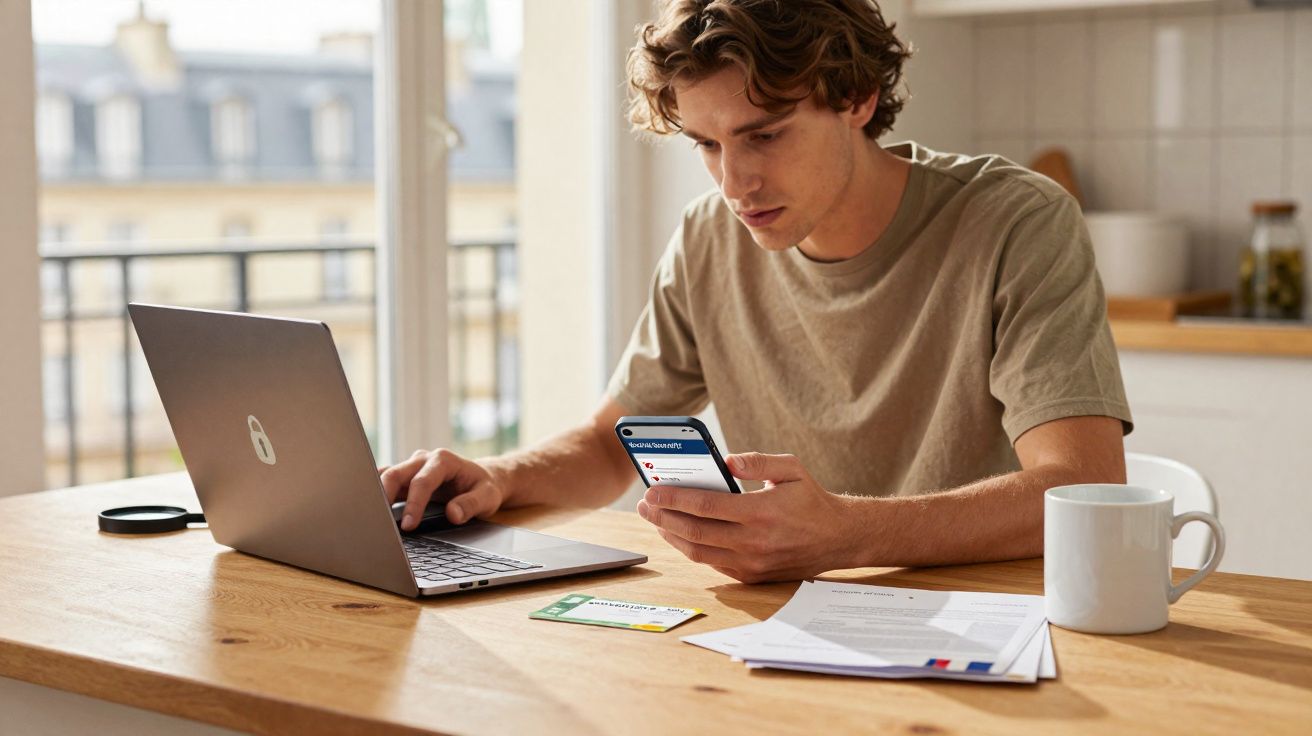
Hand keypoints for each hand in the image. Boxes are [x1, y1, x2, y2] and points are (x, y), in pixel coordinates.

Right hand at [379, 448, 505, 530]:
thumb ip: (472, 504)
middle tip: (379, 522)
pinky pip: (386, 482)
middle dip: (384, 496)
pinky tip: (371, 510)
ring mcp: (412, 467)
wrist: (483, 479)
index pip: (422, 482)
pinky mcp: (405, 476)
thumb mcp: (488, 497)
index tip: (408, 526)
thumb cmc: (485, 487)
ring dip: (376, 494)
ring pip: (386, 476)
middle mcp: (424, 459)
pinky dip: (377, 494)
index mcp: (444, 460)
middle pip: (396, 473)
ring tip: (368, 516)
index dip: (413, 504)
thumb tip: (453, 514)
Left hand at [635, 452, 863, 583]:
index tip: (652, 491)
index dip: (674, 499)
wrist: (838, 538)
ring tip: (655, 519)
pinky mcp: (751, 576)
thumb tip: (725, 461)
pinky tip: (679, 533)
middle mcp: (753, 542)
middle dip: (662, 518)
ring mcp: (751, 563)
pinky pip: (712, 564)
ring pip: (698, 552)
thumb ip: (758, 462)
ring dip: (671, 536)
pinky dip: (691, 549)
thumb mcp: (791, 469)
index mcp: (761, 512)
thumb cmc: (811, 500)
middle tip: (644, 506)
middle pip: (694, 532)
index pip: (705, 506)